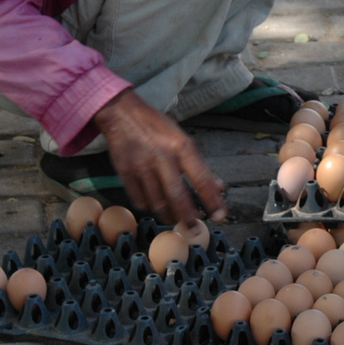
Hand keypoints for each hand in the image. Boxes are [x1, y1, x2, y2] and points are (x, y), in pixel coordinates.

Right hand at [94, 89, 225, 223]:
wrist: (123, 116)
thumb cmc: (158, 128)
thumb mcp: (184, 140)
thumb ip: (201, 166)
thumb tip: (220, 188)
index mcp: (181, 147)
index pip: (202, 178)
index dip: (212, 200)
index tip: (220, 216)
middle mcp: (162, 158)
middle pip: (177, 195)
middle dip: (188, 216)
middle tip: (195, 228)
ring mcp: (141, 167)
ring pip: (157, 202)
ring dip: (169, 214)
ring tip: (176, 218)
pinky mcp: (125, 173)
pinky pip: (139, 199)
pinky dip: (150, 207)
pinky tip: (156, 206)